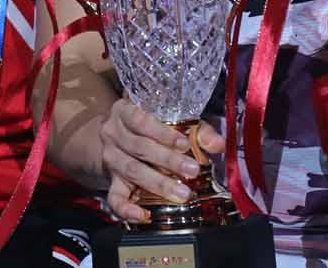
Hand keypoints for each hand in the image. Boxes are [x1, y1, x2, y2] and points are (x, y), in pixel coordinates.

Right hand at [100, 99, 225, 222]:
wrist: (112, 135)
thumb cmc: (147, 125)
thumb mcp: (168, 118)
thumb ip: (195, 129)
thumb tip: (217, 144)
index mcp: (124, 111)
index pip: (140, 120)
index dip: (162, 133)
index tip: (184, 144)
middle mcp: (113, 134)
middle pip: (139, 147)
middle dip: (168, 160)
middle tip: (192, 170)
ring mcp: (111, 159)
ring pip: (132, 170)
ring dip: (158, 183)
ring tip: (182, 192)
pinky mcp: (111, 181)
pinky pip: (114, 197)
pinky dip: (126, 208)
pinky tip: (142, 215)